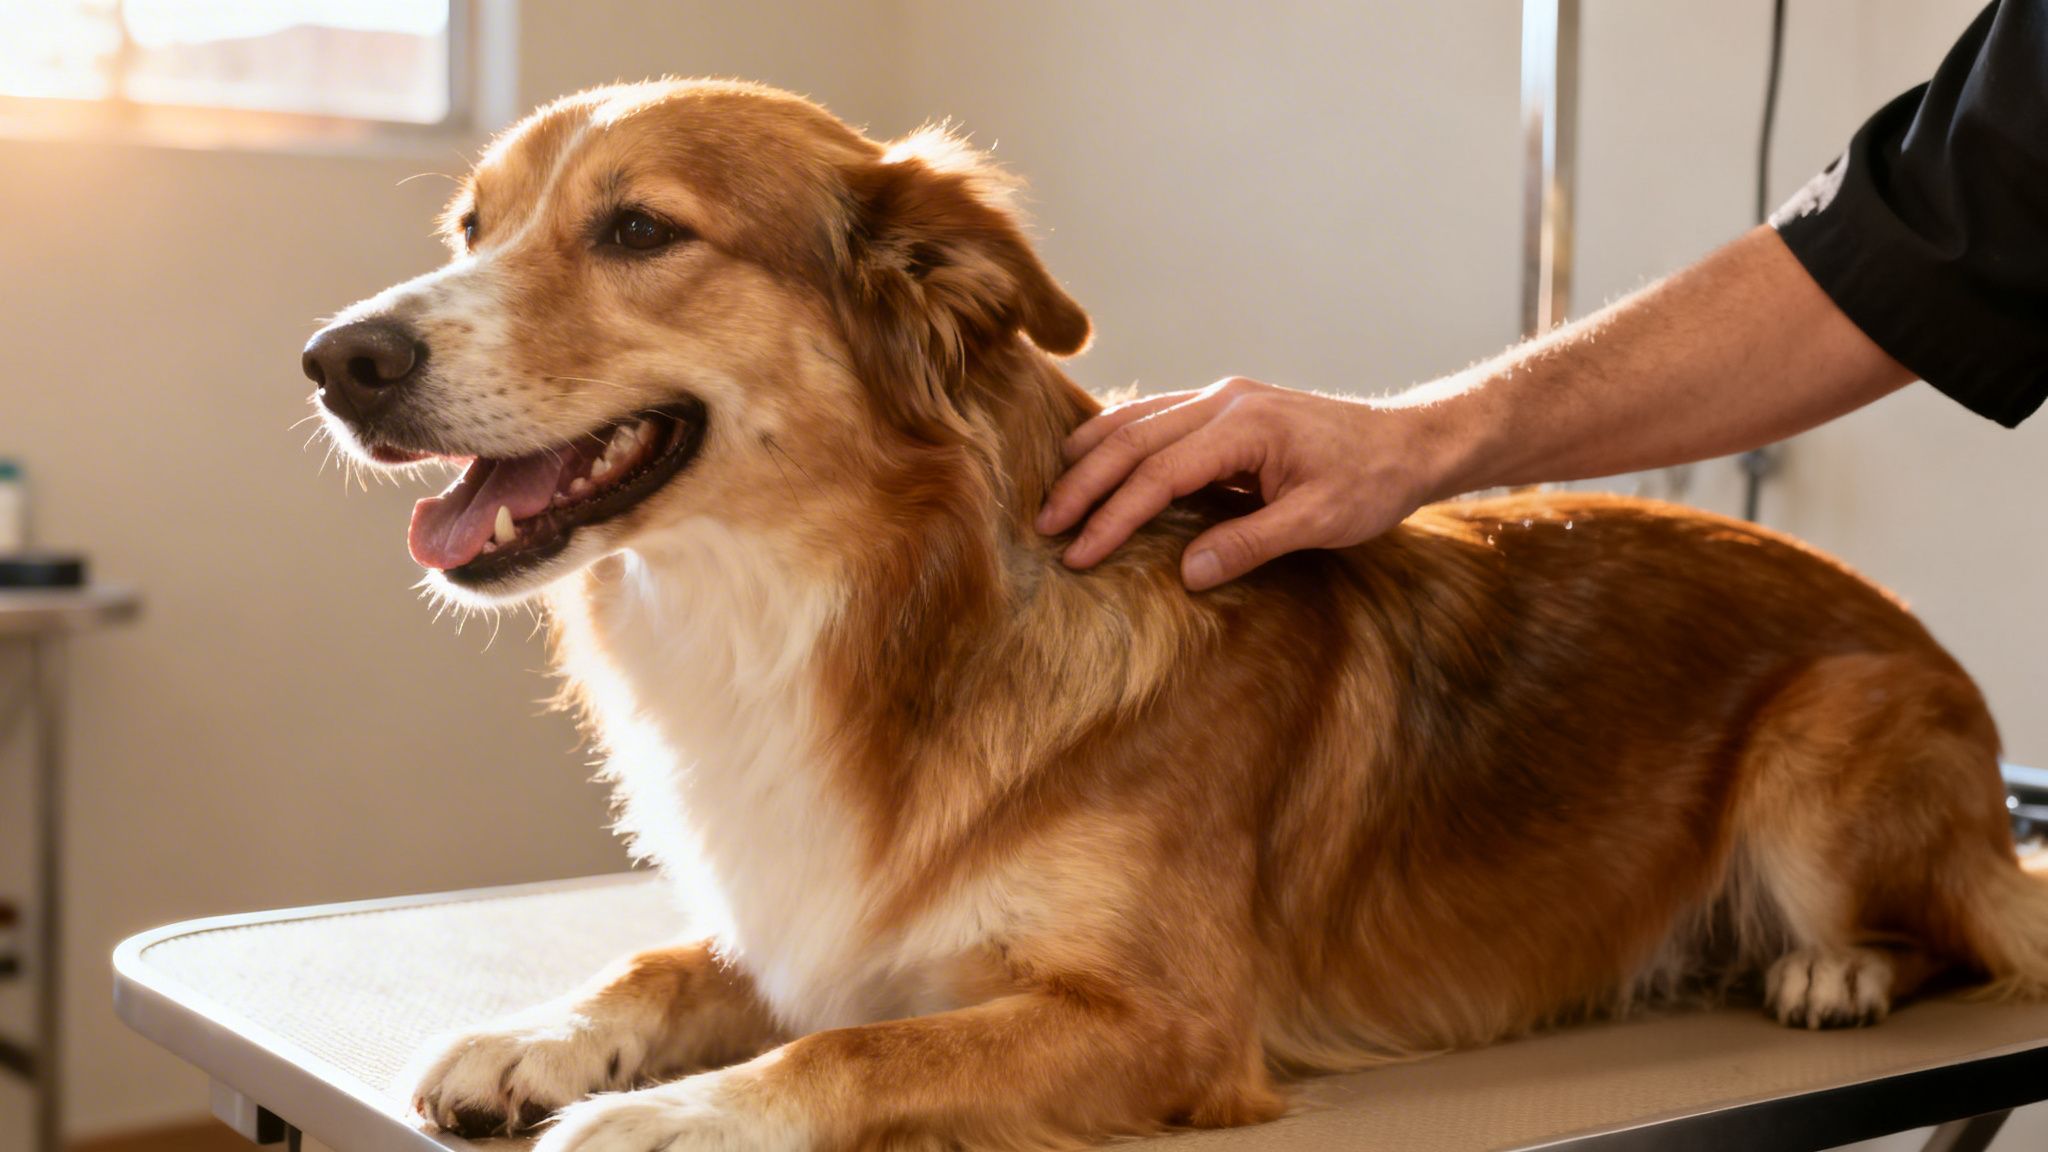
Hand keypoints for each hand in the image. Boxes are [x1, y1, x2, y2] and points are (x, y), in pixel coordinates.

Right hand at [1036, 377, 1454, 589]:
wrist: (1409, 442)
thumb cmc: (1371, 483)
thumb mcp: (1320, 522)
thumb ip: (1251, 544)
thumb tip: (1186, 575)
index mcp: (1246, 427)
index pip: (1159, 475)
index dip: (1114, 517)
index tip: (1080, 554)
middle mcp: (1226, 401)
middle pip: (1134, 440)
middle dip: (1084, 484)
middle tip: (1045, 526)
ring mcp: (1224, 398)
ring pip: (1137, 419)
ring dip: (1092, 456)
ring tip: (1055, 493)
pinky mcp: (1227, 406)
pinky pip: (1157, 417)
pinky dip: (1118, 438)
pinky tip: (1094, 457)